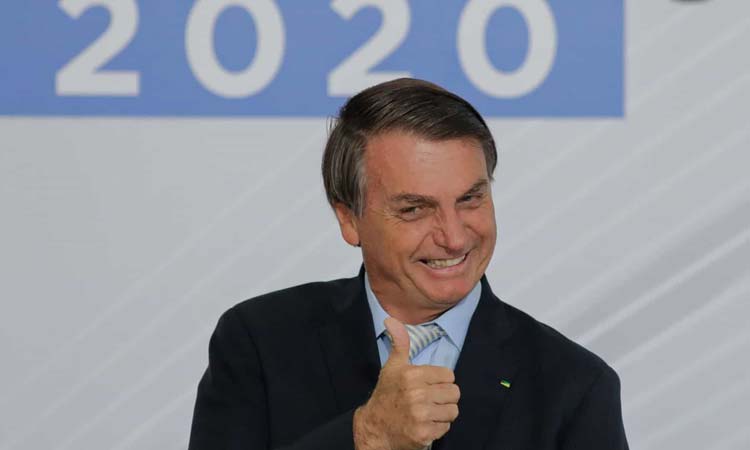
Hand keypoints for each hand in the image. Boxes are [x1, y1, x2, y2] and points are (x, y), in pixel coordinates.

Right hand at [354, 317, 459, 449]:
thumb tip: (391, 319)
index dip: (440, 381)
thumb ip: (399, 343)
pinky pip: (446, 428)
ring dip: (442, 413)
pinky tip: (424, 424)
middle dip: (444, 397)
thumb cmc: (387, 394)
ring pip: (453, 411)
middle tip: (429, 400)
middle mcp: (417, 394)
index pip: (449, 375)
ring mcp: (421, 415)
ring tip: (428, 412)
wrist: (374, 427)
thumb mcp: (392, 366)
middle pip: (454, 393)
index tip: (428, 385)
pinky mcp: (424, 434)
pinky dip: (437, 428)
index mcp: (413, 375)